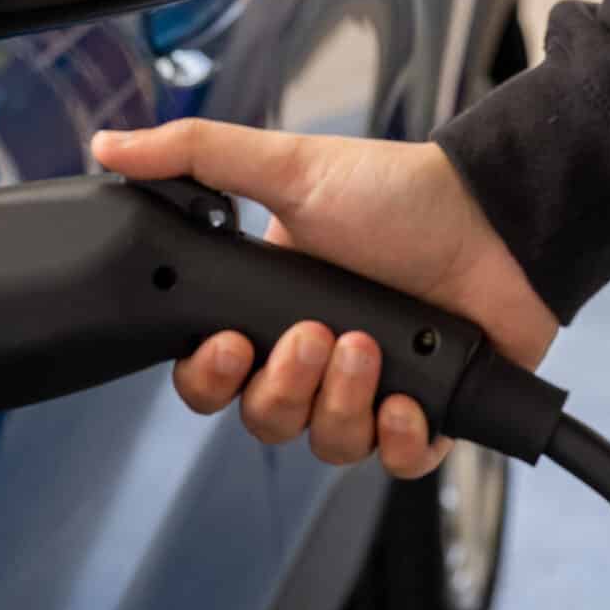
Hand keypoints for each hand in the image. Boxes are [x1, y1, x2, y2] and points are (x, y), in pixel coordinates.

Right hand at [92, 119, 557, 477]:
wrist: (500, 218)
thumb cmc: (401, 193)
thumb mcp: (289, 166)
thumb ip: (195, 156)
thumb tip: (109, 145)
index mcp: (273, 311)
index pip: (215, 378)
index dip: (211, 378)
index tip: (225, 345)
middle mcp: (319, 361)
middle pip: (265, 421)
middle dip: (284, 387)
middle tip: (315, 336)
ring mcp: (375, 392)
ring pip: (327, 446)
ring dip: (341, 404)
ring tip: (368, 349)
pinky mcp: (432, 417)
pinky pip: (399, 464)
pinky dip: (400, 441)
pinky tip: (408, 400)